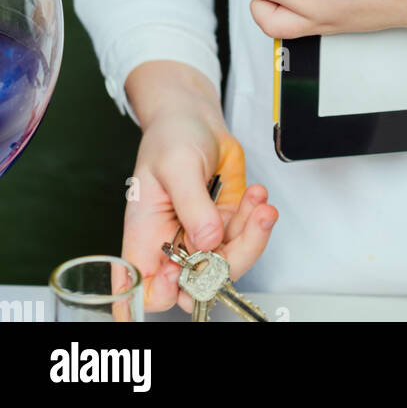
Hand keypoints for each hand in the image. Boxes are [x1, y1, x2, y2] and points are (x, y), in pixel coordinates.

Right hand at [123, 101, 277, 313]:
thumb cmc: (171, 136)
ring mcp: (203, 235)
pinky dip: (258, 218)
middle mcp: (174, 244)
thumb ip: (192, 205)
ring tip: (259, 204)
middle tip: (247, 228)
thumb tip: (207, 241)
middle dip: (228, 262)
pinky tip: (256, 193)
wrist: (195, 116)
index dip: (166, 291)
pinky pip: (247, 235)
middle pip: (198, 282)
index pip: (148, 290)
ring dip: (252, 235)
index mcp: (146, 237)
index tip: (186, 267)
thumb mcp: (177, 166)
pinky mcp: (228, 222)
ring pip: (230, 262)